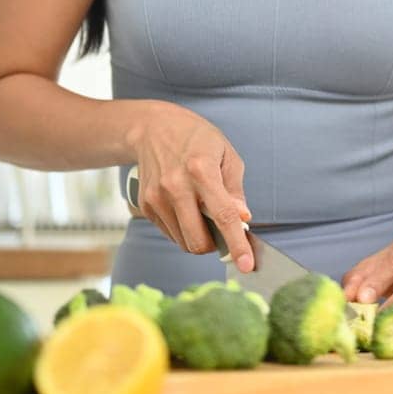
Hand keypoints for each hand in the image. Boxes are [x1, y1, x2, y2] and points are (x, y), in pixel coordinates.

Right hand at [129, 101, 254, 272]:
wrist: (153, 128)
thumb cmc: (196, 139)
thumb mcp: (226, 154)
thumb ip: (235, 189)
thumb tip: (243, 218)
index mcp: (201, 170)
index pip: (223, 216)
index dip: (237, 244)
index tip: (246, 265)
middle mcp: (175, 186)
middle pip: (198, 240)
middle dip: (215, 246)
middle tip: (222, 232)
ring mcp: (157, 198)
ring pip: (184, 242)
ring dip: (199, 238)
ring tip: (202, 213)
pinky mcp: (146, 206)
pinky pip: (171, 234)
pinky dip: (183, 230)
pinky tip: (186, 208)